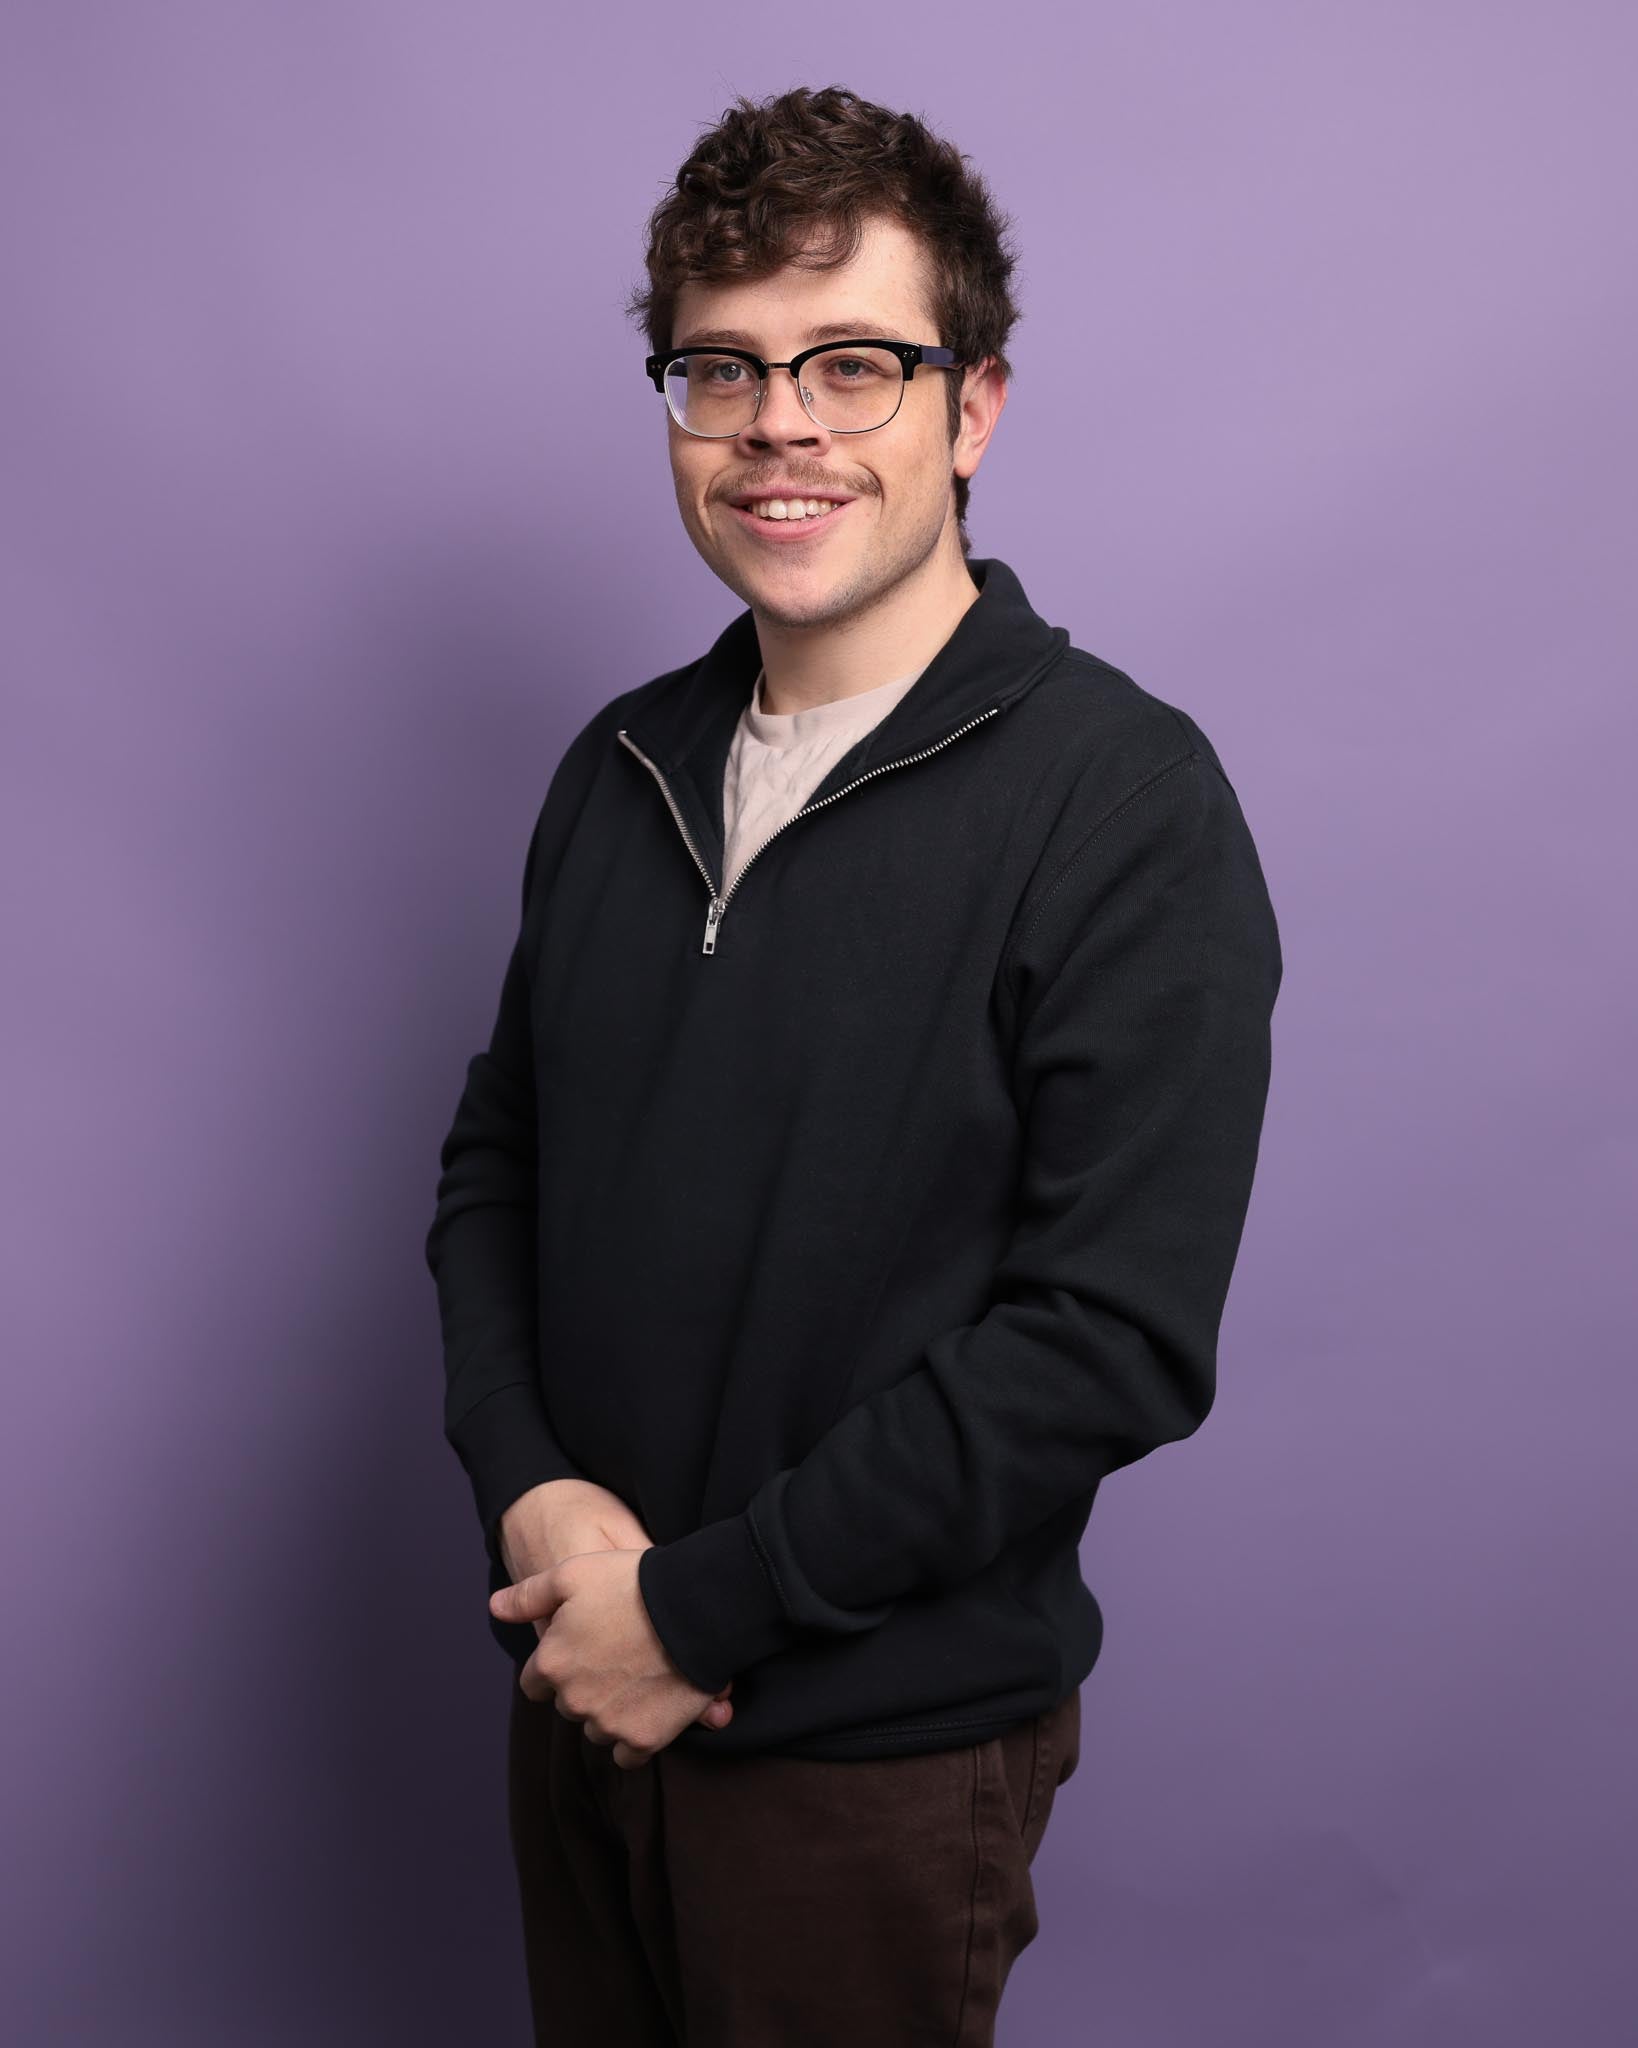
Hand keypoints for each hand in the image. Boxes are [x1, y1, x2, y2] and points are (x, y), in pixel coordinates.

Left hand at [498, 1480, 732, 1733]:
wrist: (694, 1608)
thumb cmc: (632, 1583)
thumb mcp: (572, 1573)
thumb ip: (528, 1596)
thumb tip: (495, 1608)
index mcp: (551, 1664)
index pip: (535, 1683)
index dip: (556, 1663)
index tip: (582, 1648)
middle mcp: (574, 1701)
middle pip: (569, 1705)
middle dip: (585, 1686)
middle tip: (616, 1655)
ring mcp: (608, 1724)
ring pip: (597, 1728)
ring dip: (610, 1711)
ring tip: (638, 1676)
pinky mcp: (643, 1739)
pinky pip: (627, 1753)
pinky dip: (636, 1736)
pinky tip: (652, 1707)